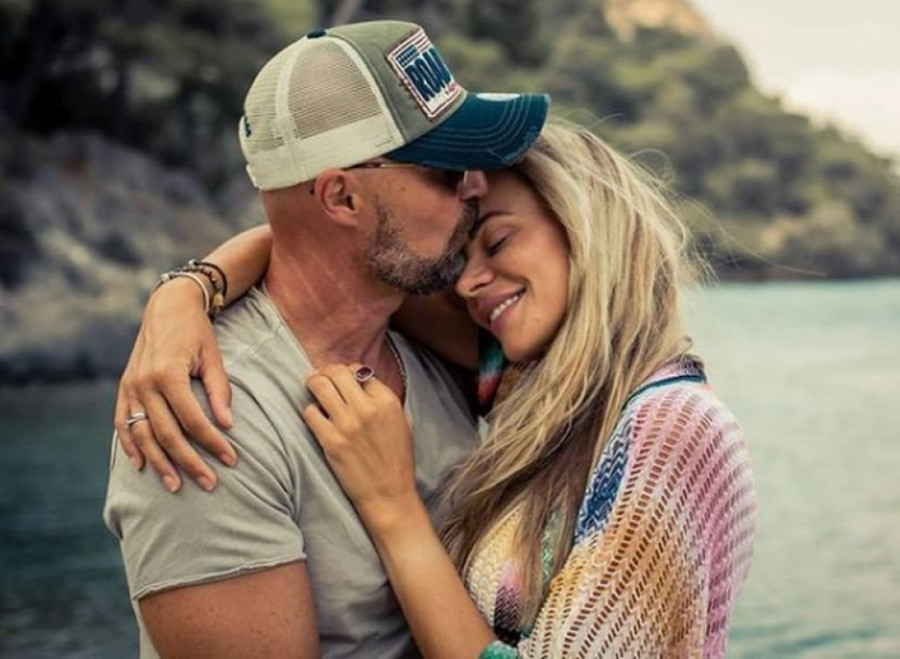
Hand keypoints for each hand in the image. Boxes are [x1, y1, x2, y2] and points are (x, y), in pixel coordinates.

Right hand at [114, 278, 236, 492]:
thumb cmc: (197, 332)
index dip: (213, 442)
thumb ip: (219, 391)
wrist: (167, 306)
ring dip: (160, 463)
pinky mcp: (124, 388)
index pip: (193, 420)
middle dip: (190, 462)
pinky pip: (122, 423)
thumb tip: (227, 426)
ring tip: (176, 486)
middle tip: (209, 483)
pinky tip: (142, 465)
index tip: (231, 460)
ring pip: (143, 435)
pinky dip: (131, 446)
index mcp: (169, 374)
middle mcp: (144, 383)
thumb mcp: (214, 358)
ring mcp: (130, 387)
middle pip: (168, 434)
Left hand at [302, 364, 418, 529]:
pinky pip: (310, 412)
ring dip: (314, 382)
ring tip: (312, 385)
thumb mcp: (402, 421)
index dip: (349, 372)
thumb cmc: (397, 460)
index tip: (344, 379)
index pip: (360, 370)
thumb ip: (384, 399)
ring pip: (320, 385)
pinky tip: (316, 417)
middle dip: (327, 371)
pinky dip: (311, 411)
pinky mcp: (330, 441)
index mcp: (388, 402)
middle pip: (337, 372)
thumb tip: (361, 379)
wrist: (389, 494)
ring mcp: (347, 424)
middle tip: (322, 376)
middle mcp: (367, 408)